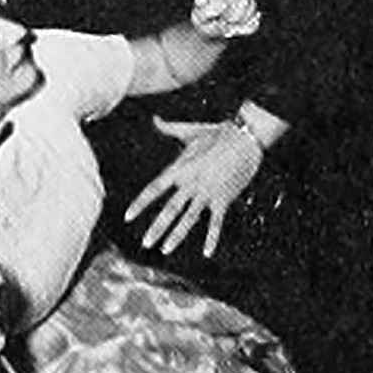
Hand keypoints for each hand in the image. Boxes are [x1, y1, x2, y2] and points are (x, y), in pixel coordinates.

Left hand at [126, 116, 263, 258]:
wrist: (245, 137)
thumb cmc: (218, 132)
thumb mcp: (191, 131)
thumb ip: (169, 128)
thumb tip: (155, 119)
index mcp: (180, 168)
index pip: (154, 188)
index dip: (140, 203)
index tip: (127, 216)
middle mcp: (191, 183)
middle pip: (170, 209)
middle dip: (157, 227)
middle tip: (146, 243)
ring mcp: (207, 192)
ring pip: (189, 218)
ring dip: (176, 235)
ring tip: (165, 249)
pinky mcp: (224, 198)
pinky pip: (216, 222)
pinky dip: (212, 238)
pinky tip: (206, 252)